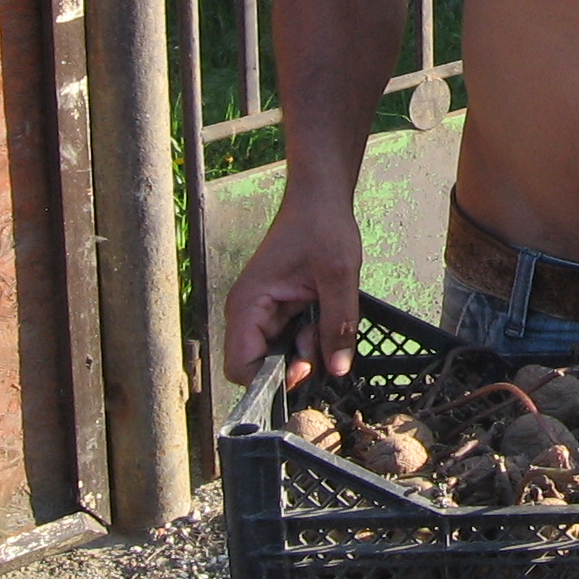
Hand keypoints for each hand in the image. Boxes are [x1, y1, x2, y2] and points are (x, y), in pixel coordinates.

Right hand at [222, 191, 363, 387]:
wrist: (320, 197)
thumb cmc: (321, 226)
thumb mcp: (338, 276)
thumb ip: (338, 325)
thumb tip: (338, 370)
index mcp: (248, 306)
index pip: (240, 368)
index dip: (271, 381)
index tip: (305, 370)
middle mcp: (247, 314)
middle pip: (260, 367)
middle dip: (294, 364)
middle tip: (322, 339)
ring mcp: (261, 313)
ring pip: (278, 356)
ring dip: (305, 350)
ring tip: (324, 318)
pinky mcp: (277, 310)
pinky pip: (289, 340)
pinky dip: (309, 337)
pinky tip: (323, 314)